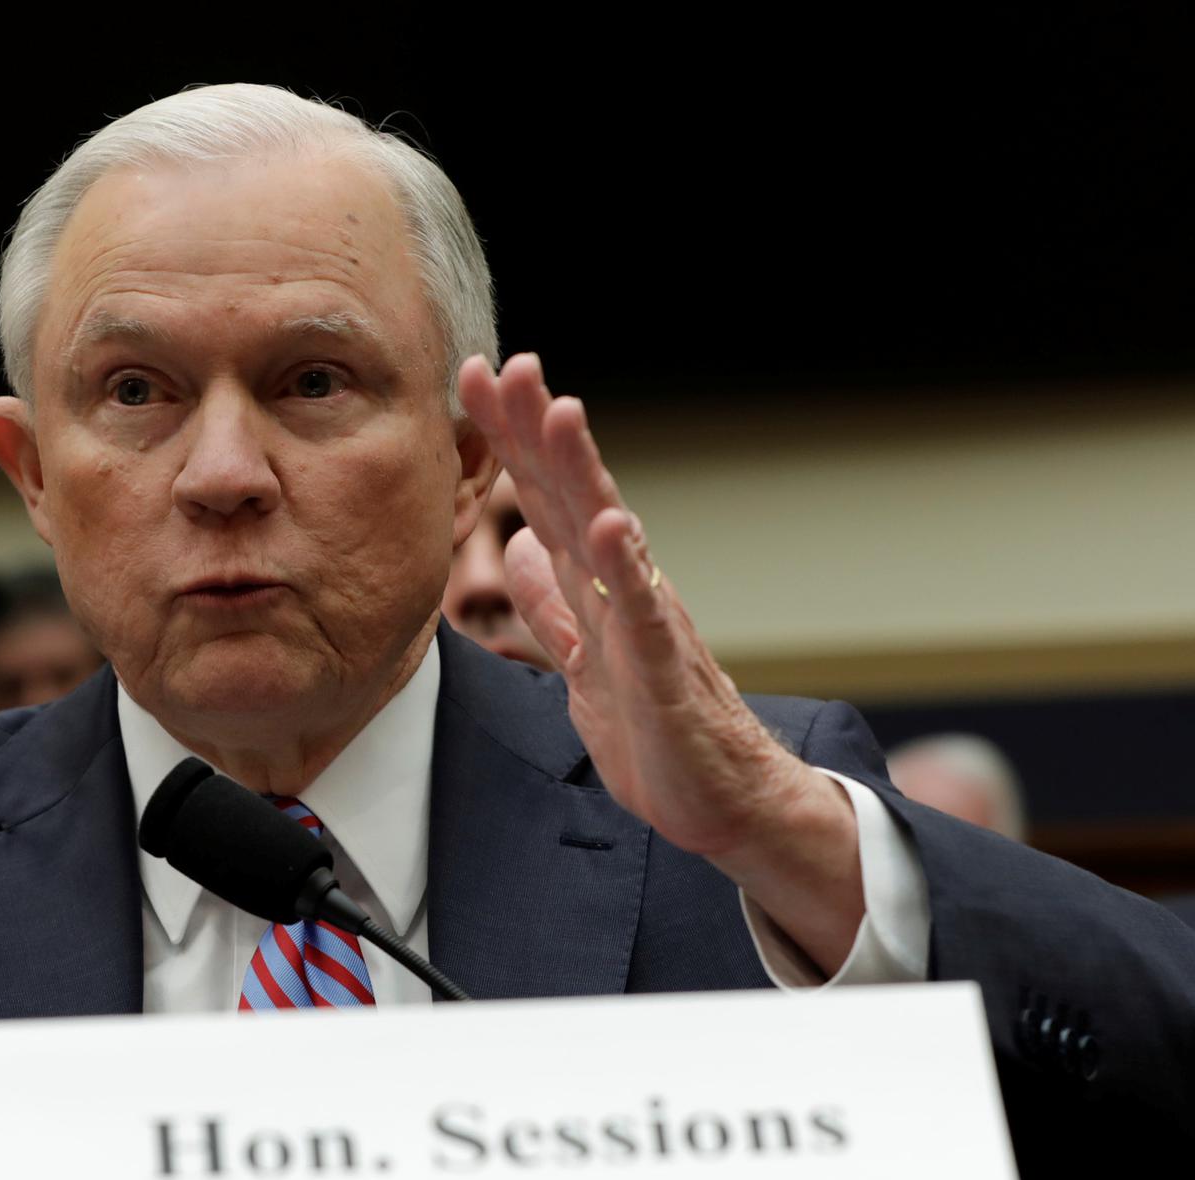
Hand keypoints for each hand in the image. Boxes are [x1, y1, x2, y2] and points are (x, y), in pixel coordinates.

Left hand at [458, 355, 862, 968]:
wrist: (722, 802)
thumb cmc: (656, 730)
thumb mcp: (581, 662)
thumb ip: (551, 604)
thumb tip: (517, 546)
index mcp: (595, 584)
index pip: (543, 497)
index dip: (508, 440)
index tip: (473, 377)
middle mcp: (623, 586)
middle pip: (572, 493)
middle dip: (538, 428)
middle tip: (509, 362)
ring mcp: (647, 621)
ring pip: (611, 533)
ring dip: (585, 472)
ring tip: (560, 411)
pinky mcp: (665, 670)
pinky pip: (646, 613)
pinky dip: (629, 568)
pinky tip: (615, 523)